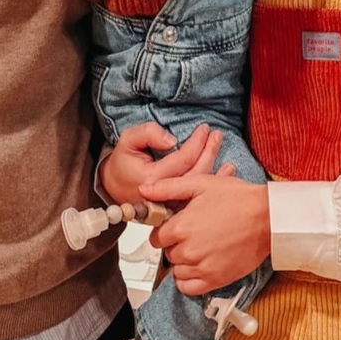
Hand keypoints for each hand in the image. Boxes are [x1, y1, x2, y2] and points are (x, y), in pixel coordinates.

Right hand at [99, 121, 227, 205]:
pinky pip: (196, 199)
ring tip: (227, 157)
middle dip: (209, 152)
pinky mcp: (173, 211)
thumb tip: (172, 141)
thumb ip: (148, 134)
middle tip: (217, 136)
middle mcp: (162, 195)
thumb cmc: (123, 162)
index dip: (197, 143)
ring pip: (198, 189)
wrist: (114, 186)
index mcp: (151, 178)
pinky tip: (222, 177)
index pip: (183, 159)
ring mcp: (169, 205)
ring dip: (216, 171)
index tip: (204, 129)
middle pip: (195, 173)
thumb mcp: (128, 140)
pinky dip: (211, 188)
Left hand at [143, 174, 270, 295]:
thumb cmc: (238, 199)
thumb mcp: (201, 184)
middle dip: (176, 244)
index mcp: (181, 227)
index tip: (176, 226)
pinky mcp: (216, 280)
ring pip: (177, 270)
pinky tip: (198, 266)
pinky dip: (188, 280)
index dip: (165, 230)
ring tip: (200, 247)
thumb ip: (168, 188)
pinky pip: (188, 288)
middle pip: (168, 253)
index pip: (157, 238)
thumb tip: (144, 189)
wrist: (268, 218)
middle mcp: (189, 251)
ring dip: (183, 261)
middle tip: (193, 233)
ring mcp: (202, 268)